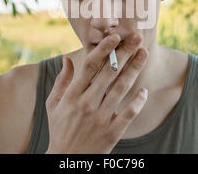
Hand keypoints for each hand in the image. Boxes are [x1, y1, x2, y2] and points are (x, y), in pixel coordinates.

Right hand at [45, 32, 148, 153]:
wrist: (66, 160)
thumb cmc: (59, 129)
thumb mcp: (53, 105)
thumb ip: (61, 81)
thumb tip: (66, 59)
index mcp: (72, 95)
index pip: (90, 66)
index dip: (103, 49)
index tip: (115, 36)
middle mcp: (86, 104)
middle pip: (109, 73)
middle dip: (124, 53)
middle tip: (137, 37)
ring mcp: (100, 118)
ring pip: (120, 89)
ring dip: (134, 70)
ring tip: (144, 54)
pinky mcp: (111, 133)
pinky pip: (128, 114)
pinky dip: (137, 102)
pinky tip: (144, 91)